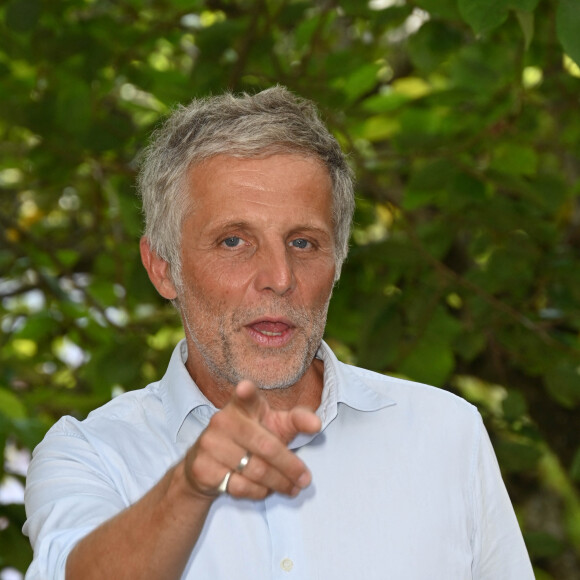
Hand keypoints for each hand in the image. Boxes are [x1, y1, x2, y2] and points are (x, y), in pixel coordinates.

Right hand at [182, 381, 321, 500]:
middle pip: (266, 446)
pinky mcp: (203, 468)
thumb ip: (296, 420)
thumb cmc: (250, 439)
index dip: (245, 392)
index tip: (245, 388)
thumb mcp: (273, 425)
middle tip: (305, 479)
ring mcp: (211, 444)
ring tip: (292, 488)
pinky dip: (259, 492)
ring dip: (279, 483)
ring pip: (255, 470)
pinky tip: (266, 490)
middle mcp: (223, 421)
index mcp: (242, 405)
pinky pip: (240, 486)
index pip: (245, 397)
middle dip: (290, 466)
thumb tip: (316, 424)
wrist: (205, 465)